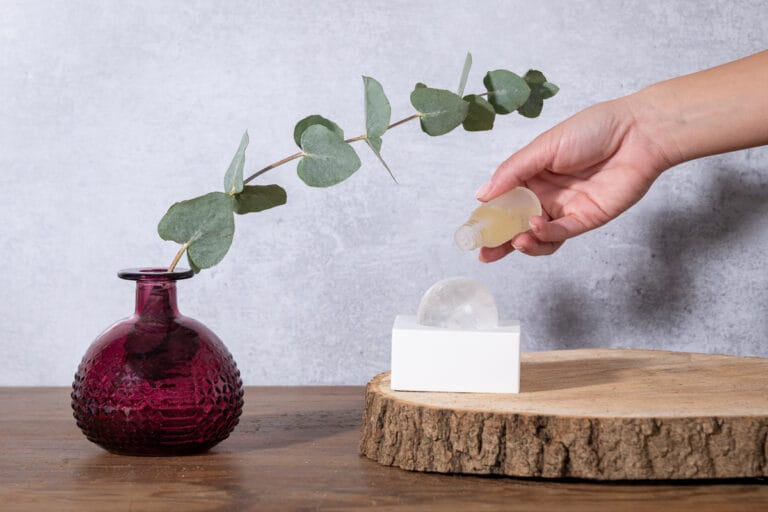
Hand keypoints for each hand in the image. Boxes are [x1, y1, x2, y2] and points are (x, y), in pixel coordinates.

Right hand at [475, 96, 673, 260]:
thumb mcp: (543, 147)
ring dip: (523, 243)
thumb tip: (482, 194)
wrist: (638, 134)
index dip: (489, 215)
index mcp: (533, 174)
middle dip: (500, 241)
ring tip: (514, 242)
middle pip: (518, 223)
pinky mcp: (586, 219)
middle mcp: (547, 194)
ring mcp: (566, 209)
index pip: (505, 200)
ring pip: (538, 235)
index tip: (474, 228)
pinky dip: (545, 235)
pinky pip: (561, 234)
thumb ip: (512, 172)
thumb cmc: (592, 130)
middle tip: (484, 253)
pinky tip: (535, 228)